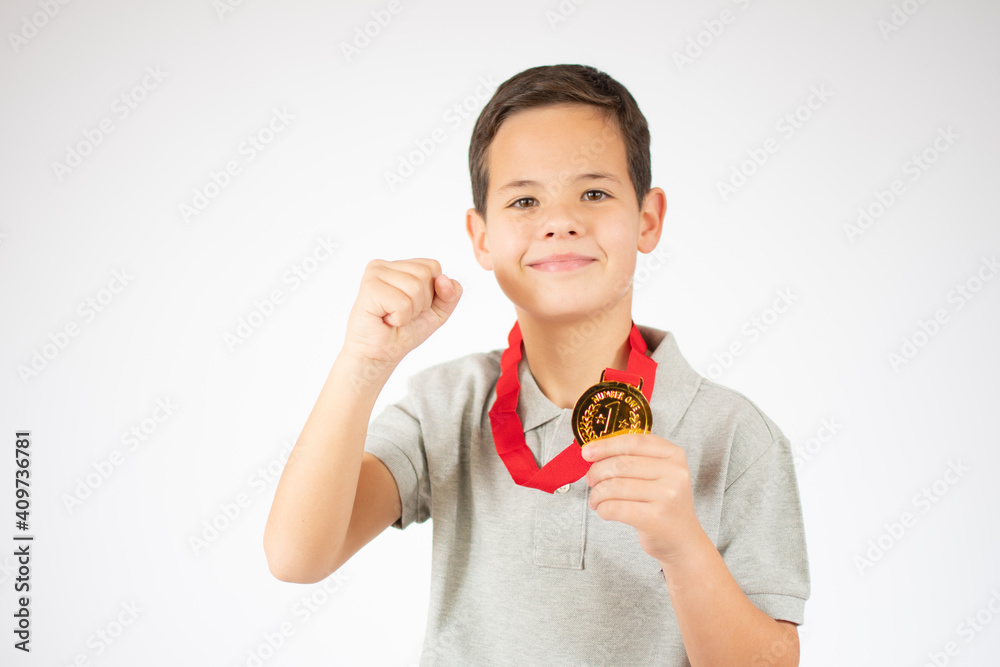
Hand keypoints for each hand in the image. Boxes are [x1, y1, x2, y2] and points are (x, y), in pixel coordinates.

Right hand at [342, 258, 461, 365]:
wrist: (380, 355)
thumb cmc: (403, 332)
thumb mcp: (438, 311)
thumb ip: (451, 293)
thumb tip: (443, 279)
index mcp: (398, 266)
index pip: (432, 266)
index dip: (432, 292)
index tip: (413, 306)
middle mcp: (384, 265)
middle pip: (425, 274)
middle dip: (421, 302)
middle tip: (401, 313)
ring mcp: (375, 274)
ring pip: (415, 287)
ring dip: (410, 311)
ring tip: (393, 317)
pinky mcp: (370, 289)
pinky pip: (402, 302)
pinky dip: (400, 318)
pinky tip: (386, 320)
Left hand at [581, 433, 704, 563]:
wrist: (682, 539)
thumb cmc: (662, 503)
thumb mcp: (658, 473)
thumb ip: (632, 458)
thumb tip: (592, 451)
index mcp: (674, 455)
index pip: (634, 441)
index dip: (606, 445)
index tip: (587, 452)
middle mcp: (674, 473)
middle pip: (622, 464)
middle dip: (597, 471)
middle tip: (590, 480)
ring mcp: (667, 496)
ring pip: (615, 486)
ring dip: (597, 493)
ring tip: (595, 499)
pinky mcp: (655, 518)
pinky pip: (615, 508)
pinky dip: (602, 508)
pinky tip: (604, 510)